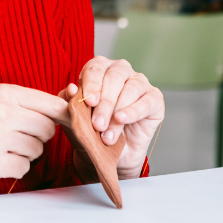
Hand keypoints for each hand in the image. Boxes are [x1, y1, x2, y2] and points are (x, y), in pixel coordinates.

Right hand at [0, 83, 67, 181]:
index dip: (60, 115)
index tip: (60, 121)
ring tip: (0, 146)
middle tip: (19, 136)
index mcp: (3, 93)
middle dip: (39, 136)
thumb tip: (57, 111)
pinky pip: (22, 168)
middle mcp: (2, 114)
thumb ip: (19, 102)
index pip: (51, 104)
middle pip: (47, 129)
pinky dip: (14, 167)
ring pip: (36, 151)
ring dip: (24, 152)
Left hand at [57, 57, 163, 179]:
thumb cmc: (91, 129)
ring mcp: (139, 83)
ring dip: (117, 112)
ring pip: (130, 89)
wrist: (110, 154)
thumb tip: (71, 88)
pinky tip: (123, 120)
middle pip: (114, 77)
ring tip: (107, 135)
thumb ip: (67, 103)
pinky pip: (147, 101)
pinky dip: (134, 111)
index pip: (95, 68)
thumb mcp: (74, 118)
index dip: (92, 84)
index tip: (89, 102)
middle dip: (105, 102)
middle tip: (97, 125)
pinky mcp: (154, 99)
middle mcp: (121, 71)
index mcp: (99, 69)